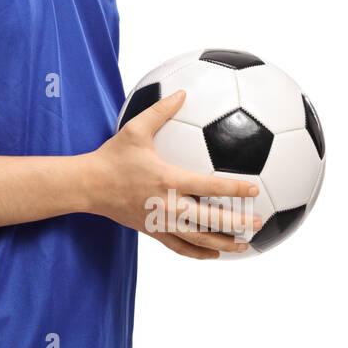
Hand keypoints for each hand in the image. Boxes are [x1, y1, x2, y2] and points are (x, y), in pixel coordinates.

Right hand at [87, 90, 262, 258]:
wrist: (88, 186)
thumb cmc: (112, 156)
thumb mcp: (134, 129)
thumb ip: (160, 111)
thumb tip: (181, 92)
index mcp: (168, 179)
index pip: (209, 186)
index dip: (234, 189)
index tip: (254, 189)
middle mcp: (167, 205)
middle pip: (209, 219)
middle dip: (237, 222)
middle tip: (259, 221)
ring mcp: (160, 222)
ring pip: (198, 239)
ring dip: (223, 243)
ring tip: (244, 245)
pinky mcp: (152, 232)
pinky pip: (179, 248)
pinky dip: (198, 254)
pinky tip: (214, 255)